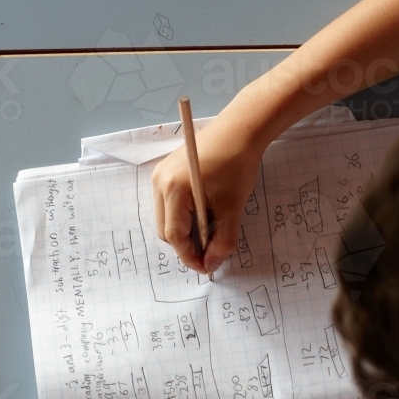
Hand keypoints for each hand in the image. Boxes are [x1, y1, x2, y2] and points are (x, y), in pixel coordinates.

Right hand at [151, 114, 264, 274]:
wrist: (238, 131)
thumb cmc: (237, 165)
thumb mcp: (233, 208)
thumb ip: (222, 241)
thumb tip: (212, 264)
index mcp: (174, 189)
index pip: (175, 236)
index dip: (190, 256)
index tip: (207, 267)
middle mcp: (160, 182)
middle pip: (166, 230)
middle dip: (187, 245)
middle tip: (211, 251)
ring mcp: (160, 176)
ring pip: (166, 219)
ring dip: (186, 230)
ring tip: (210, 230)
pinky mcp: (166, 172)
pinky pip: (169, 204)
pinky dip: (184, 216)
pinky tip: (204, 213)